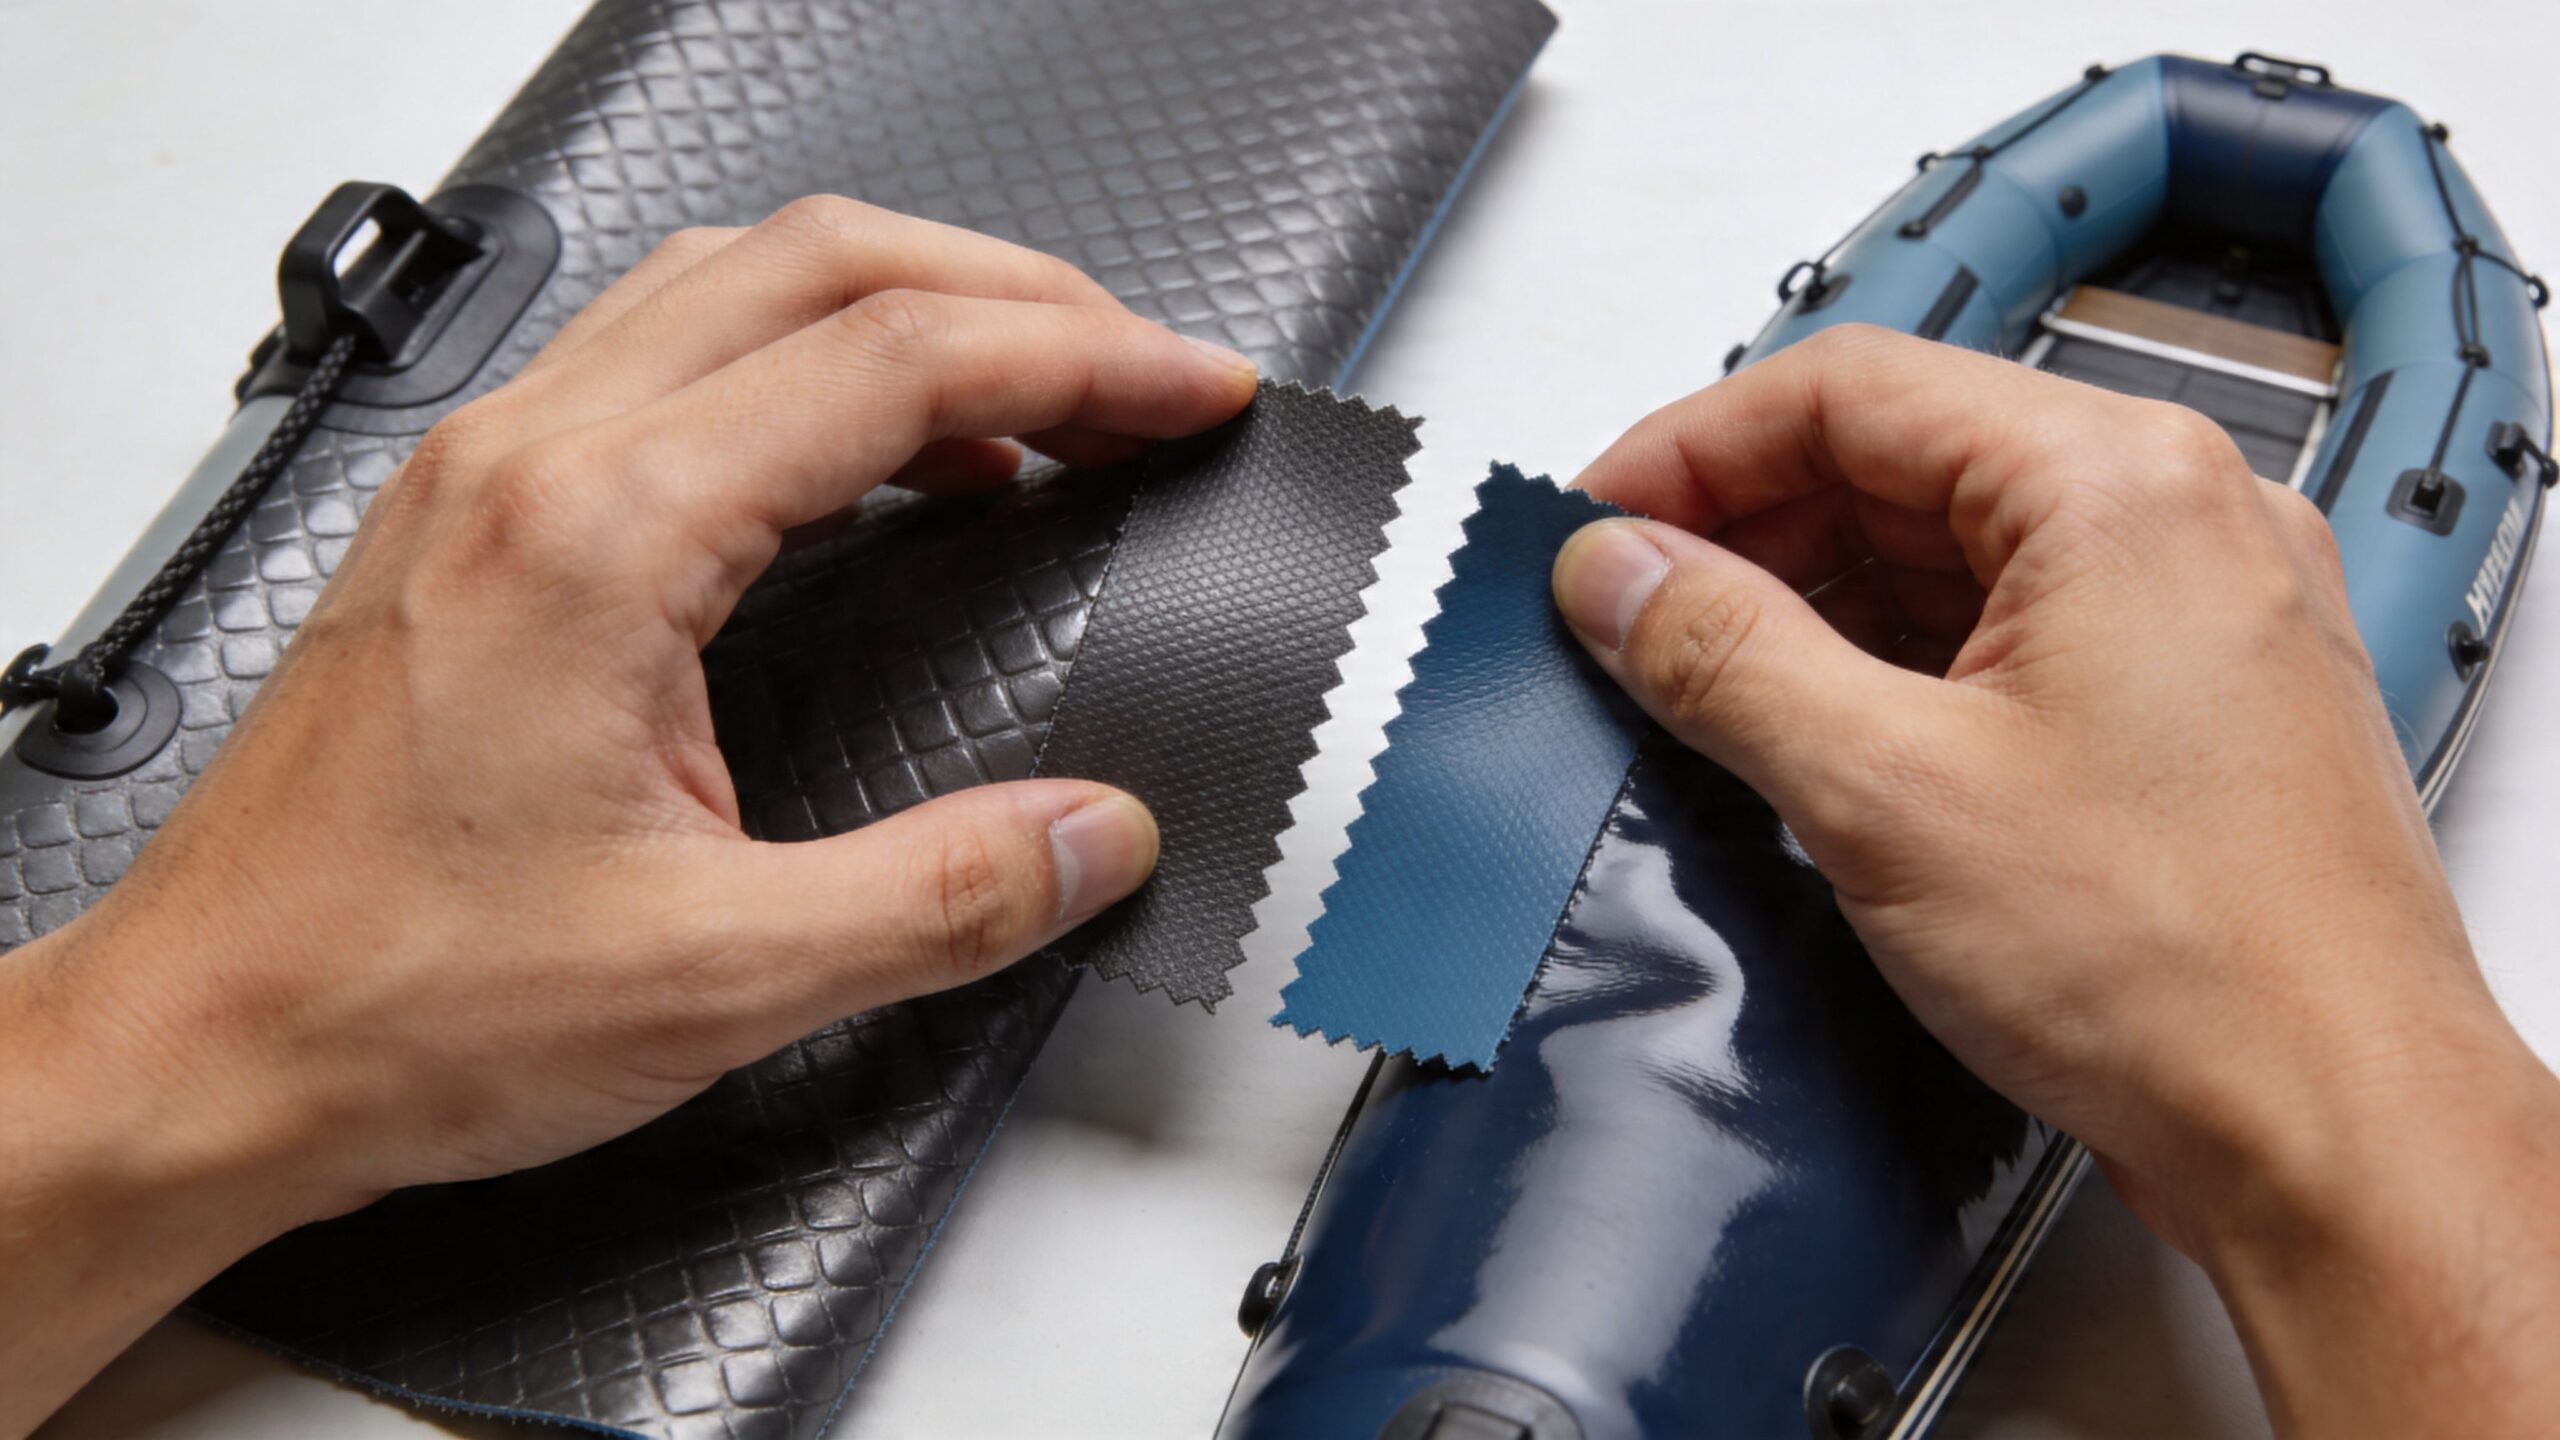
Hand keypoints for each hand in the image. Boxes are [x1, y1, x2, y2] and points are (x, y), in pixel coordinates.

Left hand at [0, 196, 1256, 1434]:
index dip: (1084, 356)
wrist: (200, 1045)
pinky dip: (805, 369)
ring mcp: (487, 474)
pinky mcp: (471, 519)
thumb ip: (940, 897)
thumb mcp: (716, 979)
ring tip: (1034, 388)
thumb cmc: (388, 999)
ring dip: (904, 309)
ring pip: (732, 285)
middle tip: (1139, 370)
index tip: (1190, 390)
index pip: (895, 358)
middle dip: (1015, 293)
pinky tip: (872, 456)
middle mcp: (531, 461)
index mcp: (599, 532)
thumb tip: (1094, 837)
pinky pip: (664, 361)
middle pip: (818, 263)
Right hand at [1551, 326, 2559, 1436]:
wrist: (2337, 1136)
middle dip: (1744, 527)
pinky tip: (1813, 727)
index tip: (1597, 521)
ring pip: (1953, 548)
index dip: (1690, 448)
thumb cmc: (2188, 971)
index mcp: (2121, 486)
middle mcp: (2180, 521)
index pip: (1850, 389)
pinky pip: (2009, 630)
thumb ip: (1722, 656)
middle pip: (1901, 457)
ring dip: (1814, 599)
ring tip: (1699, 679)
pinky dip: (1895, 662)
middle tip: (1625, 608)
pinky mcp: (2187, 706)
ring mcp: (2196, 613)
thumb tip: (1616, 574)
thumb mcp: (1884, 793)